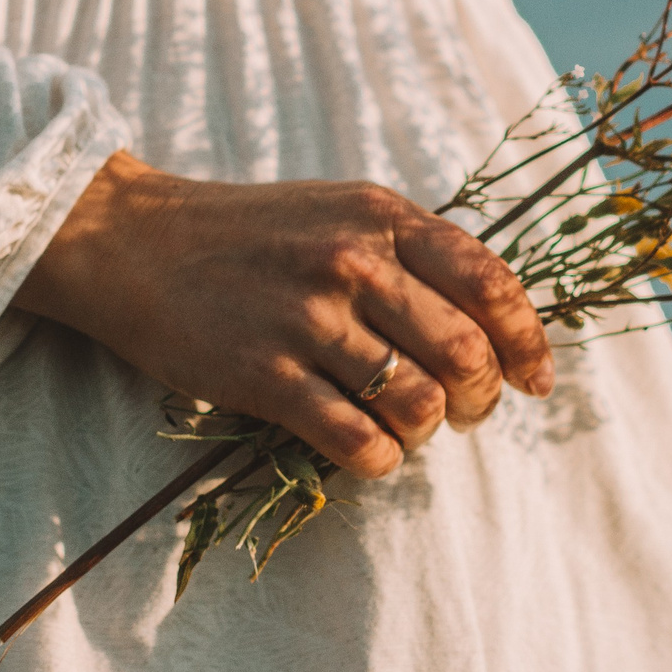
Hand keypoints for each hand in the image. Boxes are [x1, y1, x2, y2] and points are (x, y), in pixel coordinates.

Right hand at [16, 152, 555, 478]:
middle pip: (465, 354)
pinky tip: (367, 452)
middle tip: (465, 412)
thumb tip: (493, 321)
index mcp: (383, 216)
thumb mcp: (340, 210)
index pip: (492, 284)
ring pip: (418, 404)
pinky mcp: (265, 376)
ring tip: (410, 429)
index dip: (528, 343)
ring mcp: (308, 320)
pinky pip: (356, 441)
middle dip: (480, 400)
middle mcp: (354, 262)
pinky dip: (378, 460)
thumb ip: (412, 251)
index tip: (535, 381)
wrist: (136, 244)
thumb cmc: (250, 232)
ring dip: (428, 432)